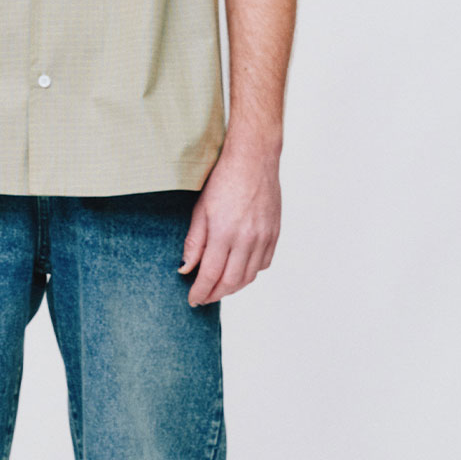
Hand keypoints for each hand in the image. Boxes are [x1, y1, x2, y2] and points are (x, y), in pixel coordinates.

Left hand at [179, 136, 280, 304]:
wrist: (254, 159)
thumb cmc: (224, 180)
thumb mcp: (200, 210)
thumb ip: (194, 242)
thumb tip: (186, 269)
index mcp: (225, 232)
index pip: (210, 274)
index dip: (200, 291)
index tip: (193, 300)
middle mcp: (247, 239)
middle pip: (231, 281)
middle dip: (215, 294)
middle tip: (204, 297)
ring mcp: (264, 237)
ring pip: (249, 277)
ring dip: (233, 287)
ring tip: (219, 288)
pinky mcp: (274, 234)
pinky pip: (263, 264)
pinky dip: (250, 273)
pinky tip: (238, 271)